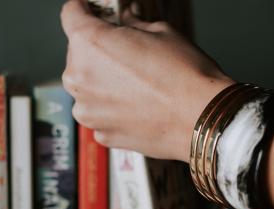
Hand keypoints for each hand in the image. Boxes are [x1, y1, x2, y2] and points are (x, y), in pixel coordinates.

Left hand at [60, 0, 232, 160]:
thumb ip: (133, 24)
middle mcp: (79, 77)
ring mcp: (87, 110)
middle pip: (78, 53)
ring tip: (137, 84)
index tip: (93, 11)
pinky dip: (113, 107)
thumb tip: (127, 19)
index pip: (71, 14)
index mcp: (90, 43)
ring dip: (103, 81)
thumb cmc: (185, 75)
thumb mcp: (161, 31)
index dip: (83, 9)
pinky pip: (100, 112)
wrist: (202, 120)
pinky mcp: (101, 133)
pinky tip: (139, 105)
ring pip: (87, 86)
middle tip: (128, 51)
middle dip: (98, 49)